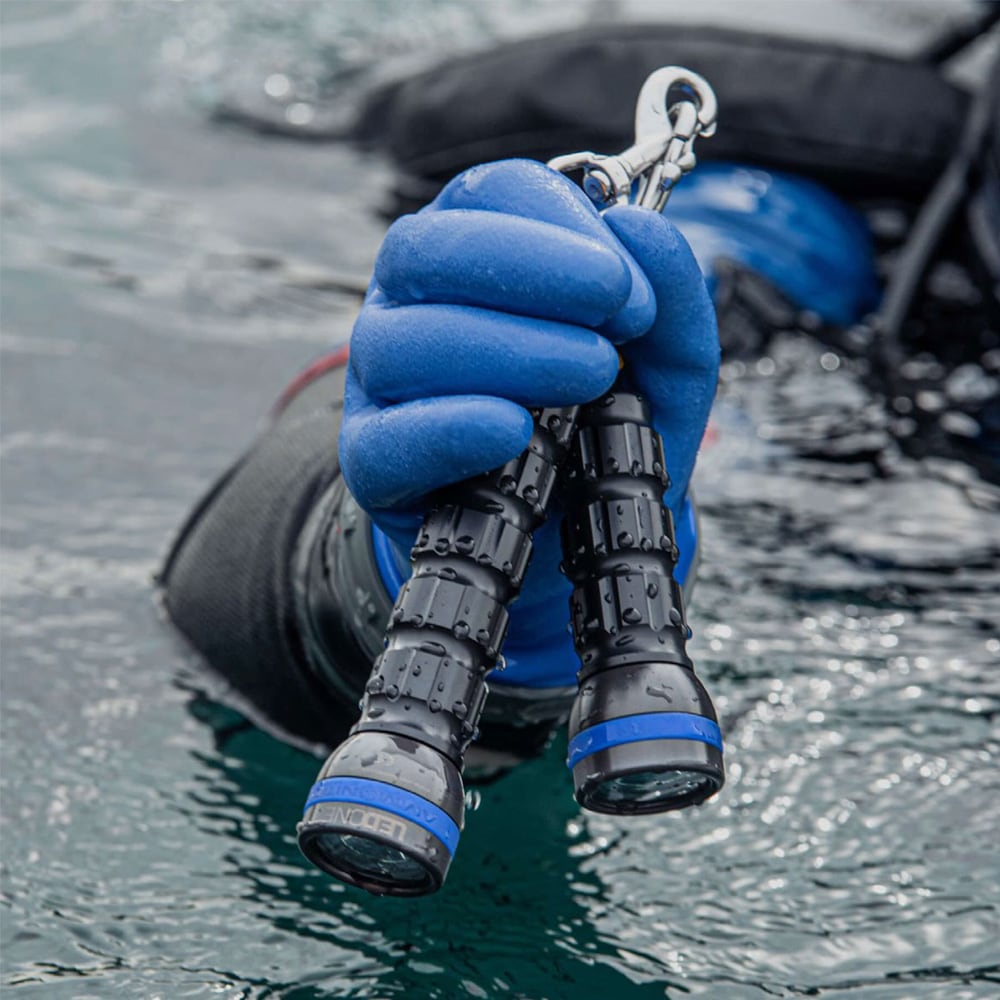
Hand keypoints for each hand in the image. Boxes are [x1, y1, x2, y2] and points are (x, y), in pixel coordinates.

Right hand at [339, 159, 717, 678]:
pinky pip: (386, 437)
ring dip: (508, 350)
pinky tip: (515, 431)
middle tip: (615, 314)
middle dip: (528, 268)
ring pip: (401, 343)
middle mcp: (413, 306)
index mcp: (475, 257)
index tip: (626, 282)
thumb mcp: (665, 364)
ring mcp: (382, 383)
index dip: (560, 221)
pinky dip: (452, 428)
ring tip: (592, 376)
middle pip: (423, 250)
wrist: (576, 531)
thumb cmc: (607, 428)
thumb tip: (637, 230)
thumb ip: (671, 298)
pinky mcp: (373, 460)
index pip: (487, 194)